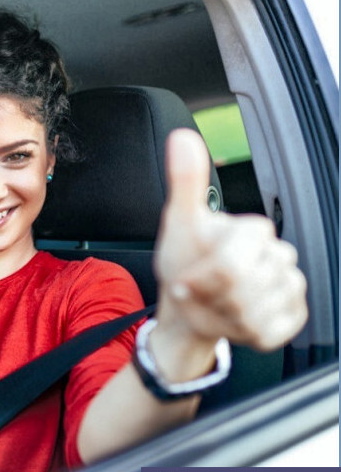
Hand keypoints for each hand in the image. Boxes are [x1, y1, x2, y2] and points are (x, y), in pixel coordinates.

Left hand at [153, 129, 307, 352]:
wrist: (189, 305)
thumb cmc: (184, 262)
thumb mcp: (178, 224)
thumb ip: (184, 181)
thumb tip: (181, 137)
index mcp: (254, 231)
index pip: (230, 266)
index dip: (201, 279)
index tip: (183, 280)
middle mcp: (279, 256)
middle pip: (244, 291)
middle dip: (210, 299)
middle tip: (197, 293)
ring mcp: (290, 287)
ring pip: (256, 314)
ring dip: (222, 317)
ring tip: (211, 305)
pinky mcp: (292, 316)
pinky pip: (270, 332)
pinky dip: (242, 334)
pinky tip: (230, 320)